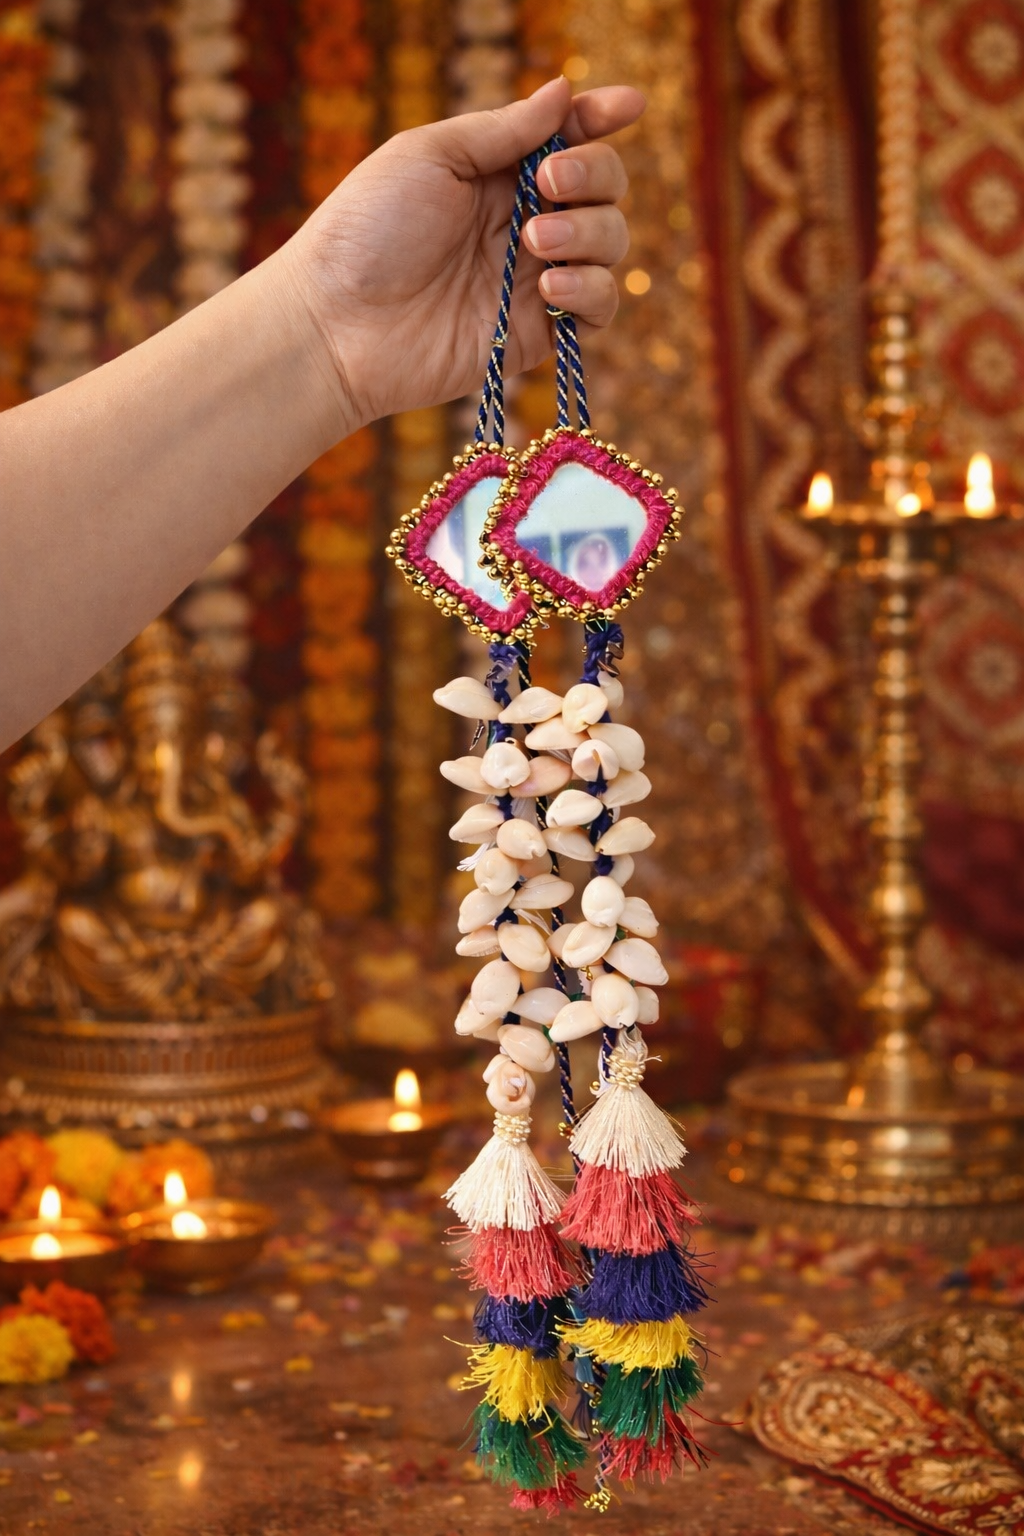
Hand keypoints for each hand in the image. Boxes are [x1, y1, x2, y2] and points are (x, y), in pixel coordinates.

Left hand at [282, 77, 644, 428]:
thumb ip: (503, 129)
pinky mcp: (535, 334)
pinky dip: (591, 290)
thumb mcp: (431, 155)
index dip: (602, 118)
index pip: (568, 138)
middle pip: (602, 189)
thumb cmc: (366, 231)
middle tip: (547, 184)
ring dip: (590, 233)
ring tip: (534, 243)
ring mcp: (531, 279)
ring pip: (610, 245)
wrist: (338, 323)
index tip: (629, 105)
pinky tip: (550, 286)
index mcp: (495, 173)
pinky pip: (599, 309)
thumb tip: (564, 91)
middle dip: (594, 175)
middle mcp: (521, 222)